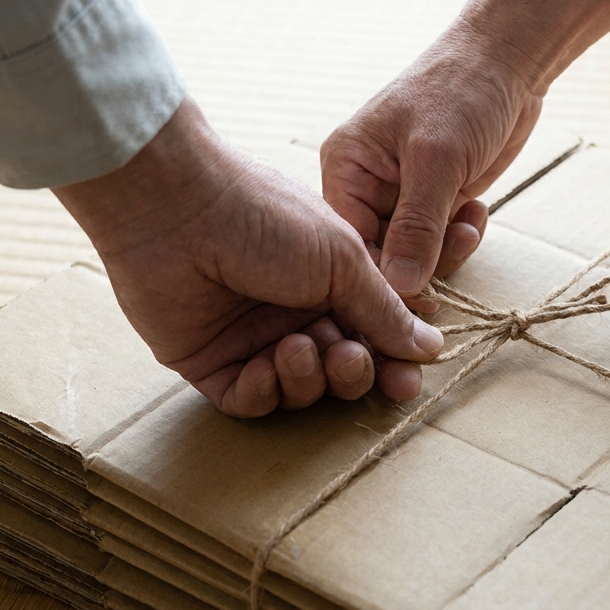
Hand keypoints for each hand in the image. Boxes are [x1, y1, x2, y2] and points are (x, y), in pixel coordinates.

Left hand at [53, 99, 443, 417]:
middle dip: (352, 373)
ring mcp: (250, 339)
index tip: (407, 380)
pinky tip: (265, 365)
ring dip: (307, 378)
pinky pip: (249, 400)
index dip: (392, 363)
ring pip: (299, 390)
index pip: (372, 336)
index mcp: (330, 282)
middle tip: (346, 357)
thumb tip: (431, 345)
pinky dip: (264, 392)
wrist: (178, 209)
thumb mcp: (343, 259)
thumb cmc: (266, 217)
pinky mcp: (209, 362)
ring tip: (296, 347)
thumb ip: (385, 310)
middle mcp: (293, 312)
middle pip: (340, 371)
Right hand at [321, 0, 609, 297]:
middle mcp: (365, 185)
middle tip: (459, 242)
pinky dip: (460, 237)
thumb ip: (418, 226)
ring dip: (446, 249)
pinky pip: (438, 242)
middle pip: (380, 256)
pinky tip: (477, 210)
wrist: (506, 61)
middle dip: (422, 261)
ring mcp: (400, 195)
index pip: (350, 242)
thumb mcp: (437, 159)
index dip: (382, 274)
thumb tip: (400, 286)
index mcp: (346, 167)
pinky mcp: (432, 201)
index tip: (418, 293)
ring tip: (470, 220)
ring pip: (413, 255)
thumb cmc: (463, 91)